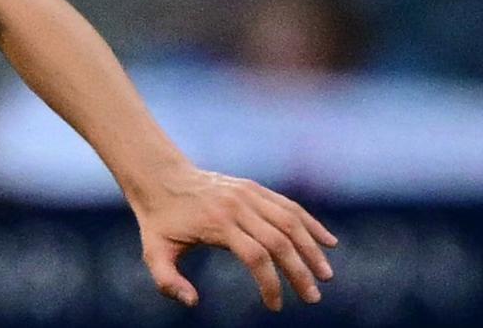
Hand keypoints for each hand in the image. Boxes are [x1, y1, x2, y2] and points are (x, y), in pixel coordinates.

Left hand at [134, 167, 337, 310]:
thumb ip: (167, 281)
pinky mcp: (253, 188)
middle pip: (279, 241)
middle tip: (312, 298)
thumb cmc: (158, 219)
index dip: (270, 284)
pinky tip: (329, 242)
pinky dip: (311, 223)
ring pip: (290, 222)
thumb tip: (192, 302)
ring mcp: (247, 194)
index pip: (256, 256)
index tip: (275, 306)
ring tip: (326, 276)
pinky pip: (289, 205)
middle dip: (299, 272)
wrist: (158, 176)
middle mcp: (236, 206)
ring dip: (312, 249)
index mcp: (216, 223)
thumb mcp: (153, 251)